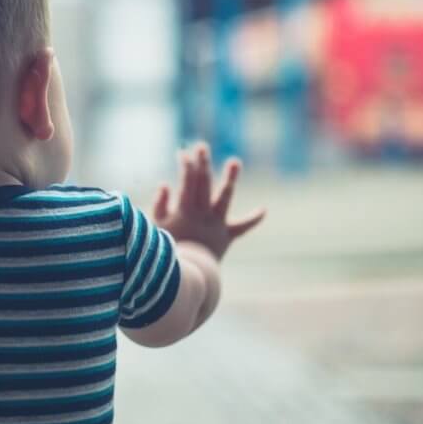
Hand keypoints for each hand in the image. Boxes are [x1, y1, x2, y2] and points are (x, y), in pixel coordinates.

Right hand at [152, 142, 264, 260]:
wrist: (186, 277)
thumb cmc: (168, 251)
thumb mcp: (158, 227)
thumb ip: (160, 204)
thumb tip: (165, 184)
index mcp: (184, 210)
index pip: (186, 181)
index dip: (185, 165)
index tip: (183, 153)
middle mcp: (202, 213)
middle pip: (203, 183)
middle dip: (202, 163)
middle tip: (202, 146)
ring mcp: (216, 223)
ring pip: (224, 198)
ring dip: (230, 179)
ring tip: (235, 161)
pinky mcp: (226, 236)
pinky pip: (241, 227)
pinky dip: (253, 219)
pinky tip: (264, 210)